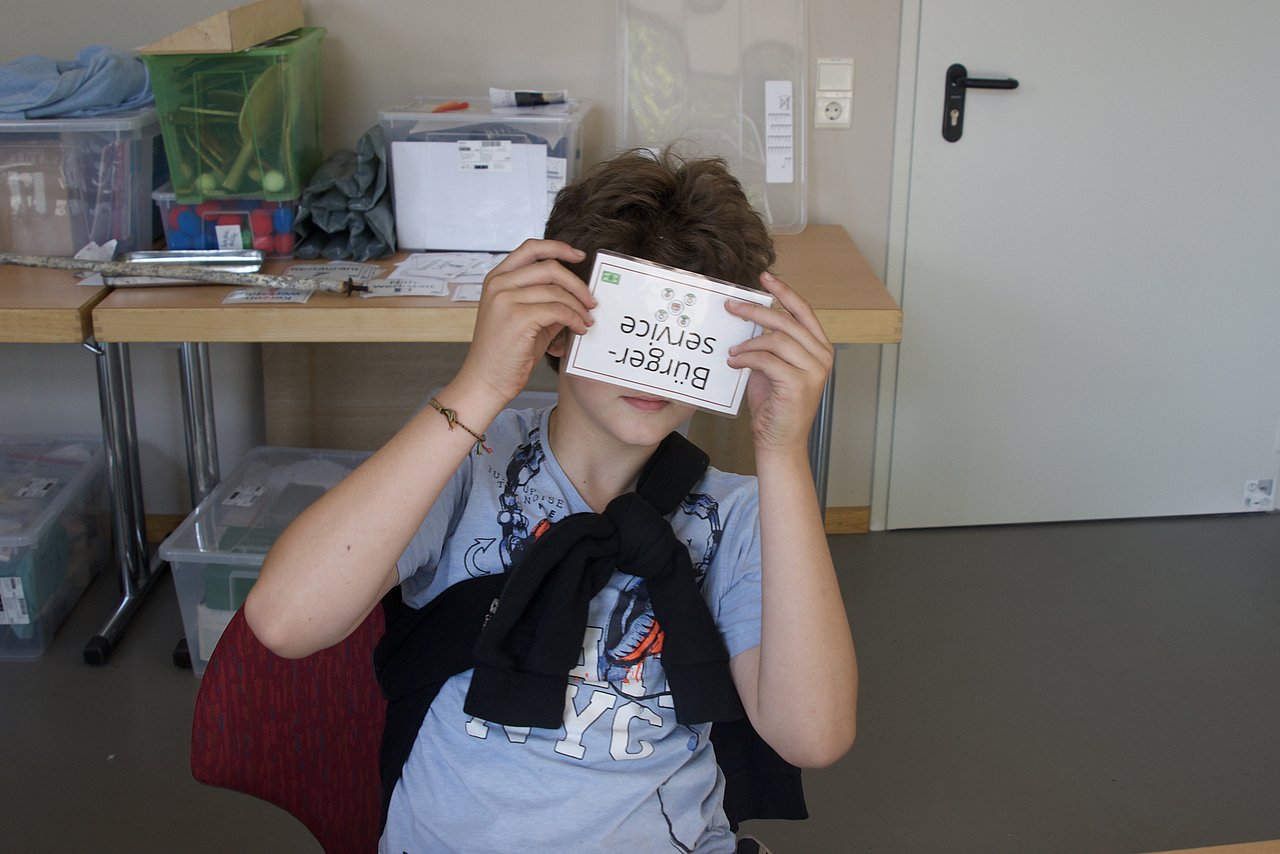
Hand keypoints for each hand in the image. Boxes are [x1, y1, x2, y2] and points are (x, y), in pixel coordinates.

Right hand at [455, 239, 595, 405]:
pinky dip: (574, 319)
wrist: (486, 381)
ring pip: (556, 291)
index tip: (579, 256)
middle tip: (591, 301)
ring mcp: (506, 299)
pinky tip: (579, 329)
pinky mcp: (517, 318)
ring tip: (586, 320)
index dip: (559, 247)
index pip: (531, 247)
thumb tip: (578, 291)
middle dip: (577, 283)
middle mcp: (499, 284)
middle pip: (550, 267)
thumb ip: (544, 299)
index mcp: (497, 278)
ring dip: (579, 306)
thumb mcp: (524, 317)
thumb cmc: (506, 353)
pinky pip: (558, 310)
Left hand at [725, 272, 833, 453]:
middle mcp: (822, 356)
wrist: (780, 441)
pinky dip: (746, 358)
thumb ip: (770, 344)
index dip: (784, 292)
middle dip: (756, 312)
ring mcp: (814, 370)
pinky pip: (767, 360)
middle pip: (787, 321)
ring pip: (777, 339)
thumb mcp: (773, 366)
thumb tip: (748, 318)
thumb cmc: (775, 404)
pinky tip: (734, 363)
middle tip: (731, 307)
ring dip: (748, 342)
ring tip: (732, 352)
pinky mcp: (799, 384)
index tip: (764, 278)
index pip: (803, 311)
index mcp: (819, 347)